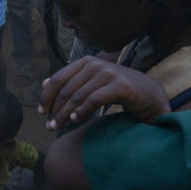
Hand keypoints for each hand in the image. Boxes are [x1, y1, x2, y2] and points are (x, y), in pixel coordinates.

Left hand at [38, 56, 170, 129]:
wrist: (149, 94)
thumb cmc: (118, 90)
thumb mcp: (92, 84)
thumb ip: (70, 82)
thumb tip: (43, 83)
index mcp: (86, 62)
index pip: (58, 78)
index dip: (46, 96)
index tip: (41, 112)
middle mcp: (96, 64)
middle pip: (66, 89)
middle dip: (55, 109)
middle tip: (49, 126)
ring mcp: (109, 73)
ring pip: (78, 96)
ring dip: (65, 114)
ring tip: (59, 127)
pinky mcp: (120, 85)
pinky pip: (94, 99)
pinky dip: (82, 111)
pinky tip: (75, 121)